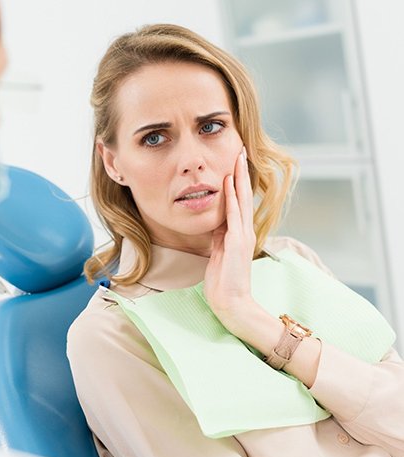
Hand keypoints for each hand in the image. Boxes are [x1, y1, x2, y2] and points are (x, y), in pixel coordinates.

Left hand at [204, 147, 256, 335]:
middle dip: (241, 173)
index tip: (234, 163)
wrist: (231, 302)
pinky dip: (232, 199)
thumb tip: (215, 222)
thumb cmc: (224, 280)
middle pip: (243, 196)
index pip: (239, 202)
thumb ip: (219, 236)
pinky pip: (233, 217)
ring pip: (241, 201)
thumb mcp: (219, 252)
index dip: (236, 182)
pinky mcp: (237, 244)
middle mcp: (244, 231)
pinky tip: (229, 184)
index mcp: (239, 233)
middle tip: (240, 151)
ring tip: (238, 159)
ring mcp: (242, 236)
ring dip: (238, 179)